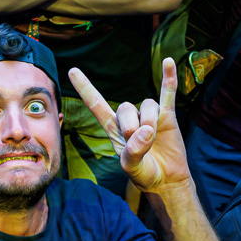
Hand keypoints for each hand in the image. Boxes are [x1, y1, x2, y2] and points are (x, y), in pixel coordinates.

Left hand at [69, 58, 189, 193]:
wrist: (166, 179)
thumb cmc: (143, 173)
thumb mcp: (131, 167)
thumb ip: (134, 151)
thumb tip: (146, 130)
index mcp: (113, 128)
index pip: (96, 104)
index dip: (85, 88)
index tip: (72, 71)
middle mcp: (130, 118)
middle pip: (125, 107)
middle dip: (131, 125)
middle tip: (137, 142)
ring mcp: (149, 115)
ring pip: (147, 105)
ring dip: (149, 120)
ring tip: (153, 138)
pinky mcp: (168, 116)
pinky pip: (167, 93)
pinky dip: (168, 78)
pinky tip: (168, 61)